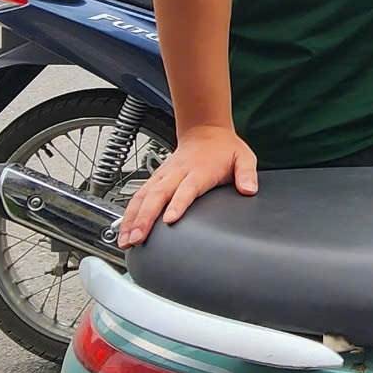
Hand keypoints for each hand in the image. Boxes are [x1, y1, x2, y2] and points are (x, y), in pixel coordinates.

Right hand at [119, 126, 258, 245]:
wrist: (206, 131)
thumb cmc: (225, 149)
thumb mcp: (244, 157)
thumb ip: (247, 174)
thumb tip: (249, 189)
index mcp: (199, 170)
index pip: (187, 189)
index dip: (177, 204)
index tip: (169, 219)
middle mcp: (177, 173)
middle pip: (157, 195)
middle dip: (145, 217)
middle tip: (137, 238)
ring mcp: (164, 175)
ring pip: (143, 196)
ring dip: (132, 218)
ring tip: (125, 240)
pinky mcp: (156, 178)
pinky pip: (138, 195)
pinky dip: (128, 213)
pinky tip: (122, 230)